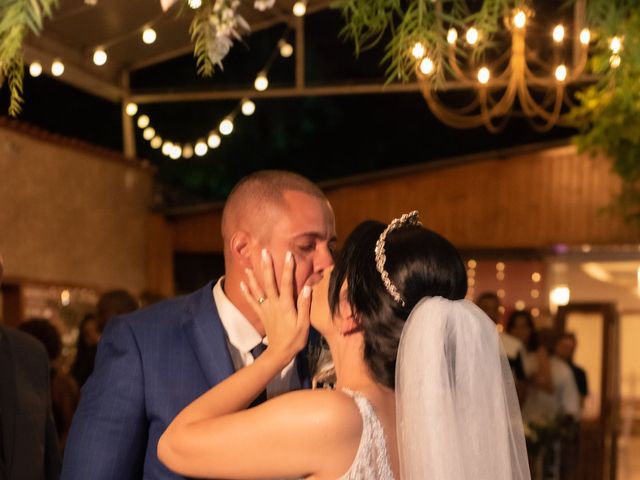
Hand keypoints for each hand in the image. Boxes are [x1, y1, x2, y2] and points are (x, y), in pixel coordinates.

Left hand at [240, 249, 310, 364]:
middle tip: (264, 252)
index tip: (288, 254)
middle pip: (269, 282)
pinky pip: (251, 301)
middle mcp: (274, 304)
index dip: (288, 268)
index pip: (288, 283)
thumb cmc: (295, 339)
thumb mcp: (304, 324)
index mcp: (286, 305)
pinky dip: (246, 292)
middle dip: (267, 266)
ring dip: (253, 277)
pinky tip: (242, 283)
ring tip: (249, 265)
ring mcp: (265, 309)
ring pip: (258, 290)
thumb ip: (305, 305)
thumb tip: (307, 287)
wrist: (279, 353)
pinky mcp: (261, 314)